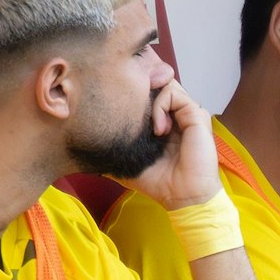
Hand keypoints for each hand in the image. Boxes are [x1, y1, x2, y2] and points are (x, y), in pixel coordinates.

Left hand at [116, 79, 220, 212]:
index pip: (148, 91)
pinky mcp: (195, 114)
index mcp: (162, 120)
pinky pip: (172, 94)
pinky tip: (159, 130)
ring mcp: (186, 112)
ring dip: (150, 99)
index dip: (134, 87)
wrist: (183, 197)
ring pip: (164, 83)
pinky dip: (161, 107)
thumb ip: (111, 148)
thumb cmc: (158, 182)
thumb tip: (84, 146)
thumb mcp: (126, 161)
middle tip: (128, 100)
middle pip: (156, 82)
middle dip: (140, 84)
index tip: (118, 98)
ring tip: (150, 128)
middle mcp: (175, 112)